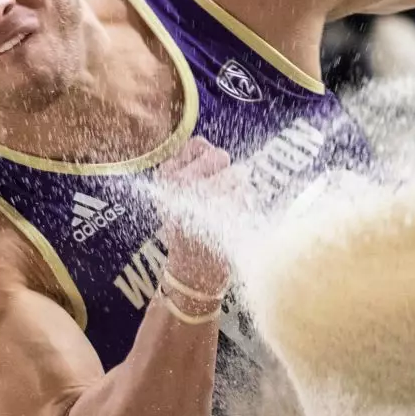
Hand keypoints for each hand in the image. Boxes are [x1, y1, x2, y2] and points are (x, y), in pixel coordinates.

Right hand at [154, 136, 234, 304]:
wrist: (193, 270)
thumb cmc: (184, 230)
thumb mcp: (170, 198)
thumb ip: (183, 169)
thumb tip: (205, 148)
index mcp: (167, 176)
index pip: (198, 145)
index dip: (206, 158)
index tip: (203, 176)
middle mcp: (183, 182)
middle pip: (220, 156)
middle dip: (224, 173)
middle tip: (216, 195)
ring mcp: (207, 194)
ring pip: (238, 174)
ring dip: (236, 190)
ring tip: (222, 211)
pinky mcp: (229, 209)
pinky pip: (247, 194)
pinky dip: (245, 206)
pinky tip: (230, 221)